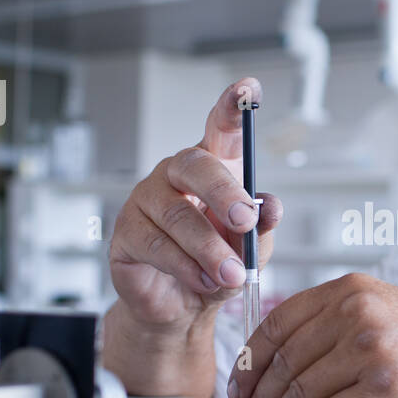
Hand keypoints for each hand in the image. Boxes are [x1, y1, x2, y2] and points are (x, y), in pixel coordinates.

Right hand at [109, 77, 282, 328]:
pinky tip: (203, 281)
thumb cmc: (218, 266)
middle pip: (195, 166)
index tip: (249, 89)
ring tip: (231, 274)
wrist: (183, 308)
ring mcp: (146, 199)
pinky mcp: (125, 232)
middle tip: (245, 222)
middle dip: (225, 195)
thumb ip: (261, 227)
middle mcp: (176, 175)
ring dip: (210, 249)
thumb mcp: (251, 249)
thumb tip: (271, 208)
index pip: (221, 128)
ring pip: (178, 216)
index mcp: (212, 168)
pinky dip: (186, 267)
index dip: (233, 107)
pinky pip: (156, 246)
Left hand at [227, 273, 397, 397]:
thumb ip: (337, 323)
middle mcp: (358, 314)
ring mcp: (372, 350)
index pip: (277, 324)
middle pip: (284, 364)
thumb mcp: (387, 311)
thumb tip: (284, 359)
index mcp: (352, 291)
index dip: (249, 363)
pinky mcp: (386, 388)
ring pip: (300, 395)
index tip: (241, 386)